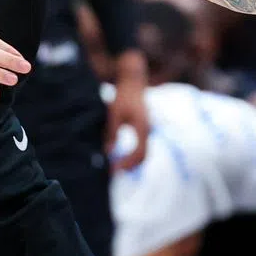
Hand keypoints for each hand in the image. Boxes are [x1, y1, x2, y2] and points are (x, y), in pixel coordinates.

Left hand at [105, 49, 149, 170]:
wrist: (133, 83)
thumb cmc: (123, 96)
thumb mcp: (115, 113)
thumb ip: (112, 132)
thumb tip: (108, 151)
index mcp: (142, 128)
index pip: (139, 153)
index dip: (128, 163)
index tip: (115, 169)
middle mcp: (146, 130)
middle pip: (143, 156)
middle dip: (129, 166)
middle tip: (114, 171)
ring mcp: (145, 130)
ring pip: (142, 152)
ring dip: (130, 161)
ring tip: (115, 166)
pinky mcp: (142, 128)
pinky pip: (139, 146)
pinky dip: (131, 154)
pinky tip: (121, 157)